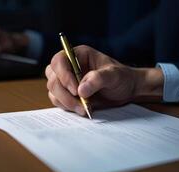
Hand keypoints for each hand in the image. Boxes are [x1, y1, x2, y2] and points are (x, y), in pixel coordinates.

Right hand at [45, 45, 163, 115]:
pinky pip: (58, 100)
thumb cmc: (121, 78)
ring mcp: (67, 80)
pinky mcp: (67, 93)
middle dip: (64, 93)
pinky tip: (81, 109)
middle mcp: (69, 66)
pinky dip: (67, 106)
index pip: (60, 61)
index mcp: (79, 55)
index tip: (76, 90)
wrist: (126, 90)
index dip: (63, 75)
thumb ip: (98, 79)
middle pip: (53, 77)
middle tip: (80, 103)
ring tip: (83, 109)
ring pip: (53, 90)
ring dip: (66, 102)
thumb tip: (81, 90)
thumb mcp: (114, 75)